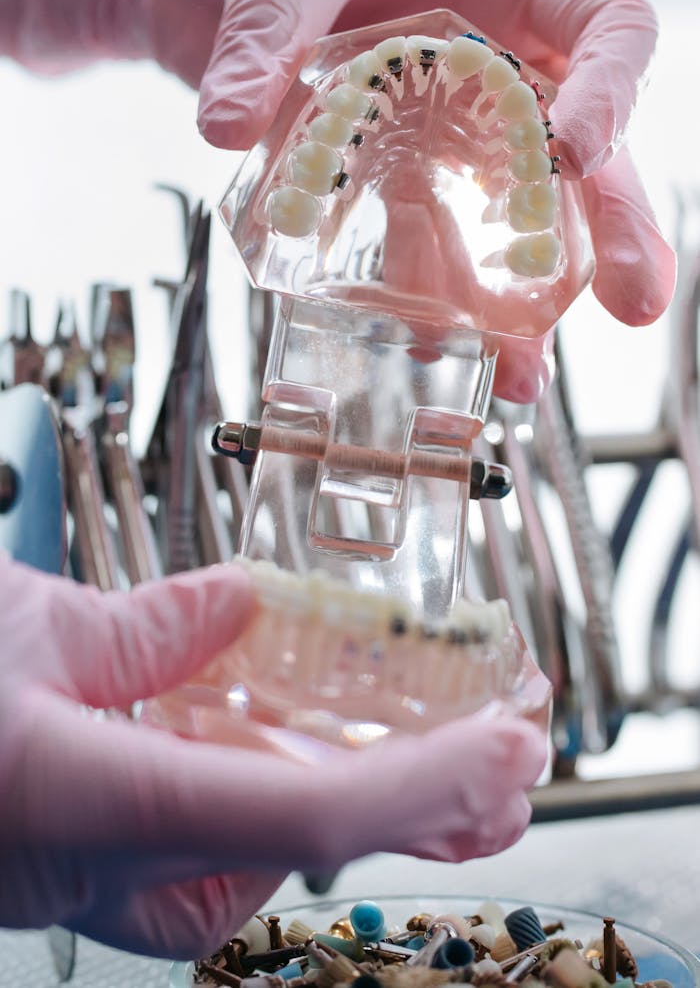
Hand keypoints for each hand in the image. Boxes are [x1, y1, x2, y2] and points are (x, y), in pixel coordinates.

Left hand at [0, 0, 673, 400]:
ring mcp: (452, 134)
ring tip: (522, 370)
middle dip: (608, 229)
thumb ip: (267, 34)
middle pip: (579, 152)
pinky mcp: (397, 177)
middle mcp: (500, 68)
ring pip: (512, 219)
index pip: (603, 26)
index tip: (579, 150)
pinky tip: (434, 348)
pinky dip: (432, 297)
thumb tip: (228, 120)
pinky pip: (430, 241)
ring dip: (522, 301)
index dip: (609, 88)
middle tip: (632, 301)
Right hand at [0, 551, 545, 958]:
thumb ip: (147, 629)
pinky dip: (328, 791)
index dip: (417, 790)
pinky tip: (374, 749)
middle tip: (527, 742)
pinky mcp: (135, 869)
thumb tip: (241, 604)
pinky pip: (253, 834)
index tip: (504, 750)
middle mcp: (124, 873)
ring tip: (482, 741)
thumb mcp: (29, 637)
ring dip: (401, 793)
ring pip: (299, 848)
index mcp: (96, 805)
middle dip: (443, 799)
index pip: (298, 820)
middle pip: (325, 847)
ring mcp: (131, 885)